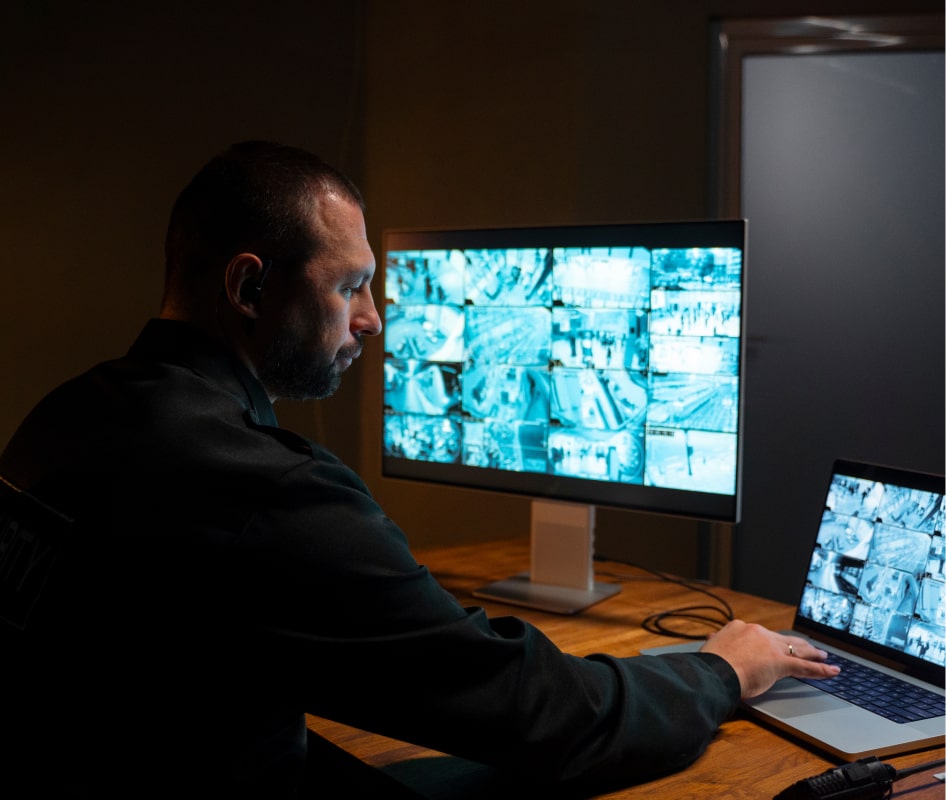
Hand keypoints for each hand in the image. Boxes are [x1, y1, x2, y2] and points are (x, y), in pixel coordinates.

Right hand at [700, 619, 840, 698]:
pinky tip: (832, 670)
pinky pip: (804, 667)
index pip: (759, 634)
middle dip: (795, 643)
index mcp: (739, 628)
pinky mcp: (780, 663)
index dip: (768, 641)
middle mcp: (757, 633)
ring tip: (823, 656)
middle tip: (807, 646)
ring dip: (811, 653)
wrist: (715, 670)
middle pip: (782, 639)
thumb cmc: (710, 663)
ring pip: (796, 649)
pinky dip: (820, 669)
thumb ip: (716, 642)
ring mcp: (770, 647)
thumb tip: (711, 639)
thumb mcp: (712, 648)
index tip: (770, 644)